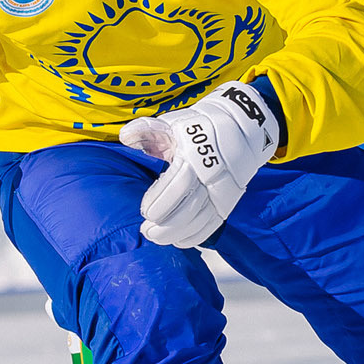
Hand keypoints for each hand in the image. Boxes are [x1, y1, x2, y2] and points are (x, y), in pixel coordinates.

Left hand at [116, 80, 281, 247]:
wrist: (238, 129)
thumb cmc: (197, 128)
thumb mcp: (172, 123)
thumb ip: (145, 129)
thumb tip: (125, 137)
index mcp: (196, 153)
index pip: (180, 182)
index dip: (162, 200)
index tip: (145, 212)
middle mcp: (213, 174)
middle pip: (191, 207)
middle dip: (167, 224)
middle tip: (147, 231)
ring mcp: (224, 189)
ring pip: (202, 219)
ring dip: (178, 233)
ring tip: (157, 238)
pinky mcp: (229, 200)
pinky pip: (214, 224)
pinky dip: (197, 235)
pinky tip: (179, 241)